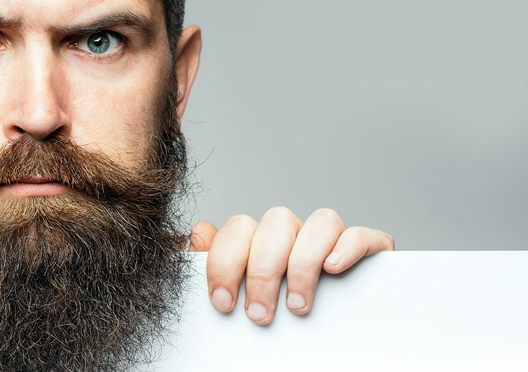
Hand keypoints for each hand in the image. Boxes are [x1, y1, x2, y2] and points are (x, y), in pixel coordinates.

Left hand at [187, 207, 393, 324]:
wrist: (322, 346)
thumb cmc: (271, 315)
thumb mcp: (237, 294)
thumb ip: (215, 264)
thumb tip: (200, 231)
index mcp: (260, 239)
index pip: (239, 228)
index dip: (226, 263)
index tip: (224, 302)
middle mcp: (295, 233)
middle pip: (277, 223)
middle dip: (263, 271)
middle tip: (260, 314)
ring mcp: (330, 239)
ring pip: (320, 221)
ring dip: (304, 263)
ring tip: (297, 305)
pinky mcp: (368, 250)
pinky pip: (361, 234)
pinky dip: (348, 247)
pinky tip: (333, 269)